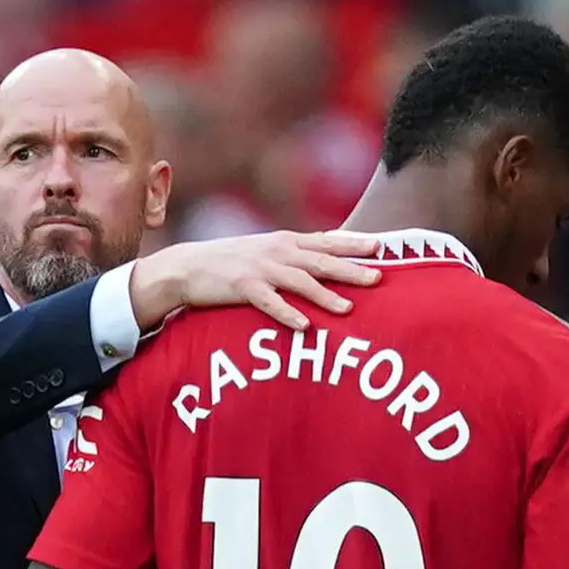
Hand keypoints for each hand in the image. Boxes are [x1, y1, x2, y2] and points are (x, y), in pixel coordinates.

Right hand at [131, 230, 381, 331]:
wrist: (187, 266)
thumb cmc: (230, 261)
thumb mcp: (265, 249)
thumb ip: (294, 252)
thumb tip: (325, 255)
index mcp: (285, 241)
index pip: (326, 241)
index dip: (353, 244)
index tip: (381, 247)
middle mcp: (277, 251)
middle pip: (321, 260)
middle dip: (351, 269)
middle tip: (378, 278)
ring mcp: (260, 268)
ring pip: (299, 281)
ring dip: (325, 294)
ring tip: (348, 308)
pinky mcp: (242, 287)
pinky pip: (269, 303)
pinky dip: (287, 314)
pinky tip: (304, 327)